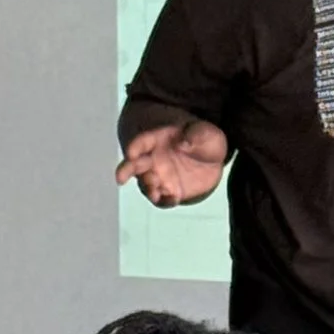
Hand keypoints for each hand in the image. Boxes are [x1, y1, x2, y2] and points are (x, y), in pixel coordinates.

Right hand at [115, 119, 230, 207]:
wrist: (213, 161)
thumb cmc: (205, 140)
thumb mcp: (208, 133)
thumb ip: (196, 135)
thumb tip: (184, 144)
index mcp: (158, 139)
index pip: (141, 142)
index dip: (134, 147)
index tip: (130, 153)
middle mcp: (153, 158)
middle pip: (133, 165)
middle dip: (125, 171)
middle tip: (120, 178)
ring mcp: (159, 176)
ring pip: (146, 184)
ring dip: (148, 188)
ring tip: (155, 192)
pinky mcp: (168, 192)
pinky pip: (162, 199)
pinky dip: (165, 200)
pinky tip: (174, 199)